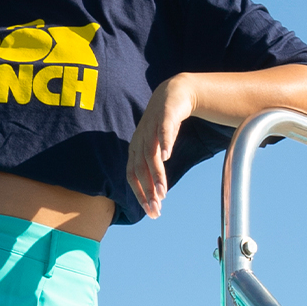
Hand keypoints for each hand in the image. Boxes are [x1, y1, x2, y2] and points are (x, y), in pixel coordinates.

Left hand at [126, 75, 195, 218]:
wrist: (174, 93)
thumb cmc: (164, 125)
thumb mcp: (157, 148)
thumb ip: (154, 168)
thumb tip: (155, 195)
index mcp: (136, 149)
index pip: (132, 175)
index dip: (140, 194)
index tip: (151, 212)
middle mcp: (140, 139)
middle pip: (140, 168)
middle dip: (147, 191)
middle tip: (156, 209)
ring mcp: (151, 126)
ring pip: (151, 153)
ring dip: (156, 174)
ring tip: (162, 192)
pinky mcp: (164, 114)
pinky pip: (163, 130)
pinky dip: (164, 143)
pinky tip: (167, 156)